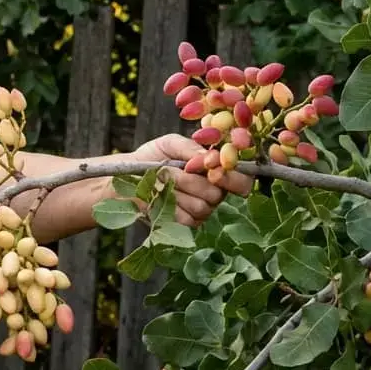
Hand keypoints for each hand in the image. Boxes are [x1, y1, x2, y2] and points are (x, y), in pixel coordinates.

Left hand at [132, 133, 253, 226]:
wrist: (128, 175)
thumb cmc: (153, 157)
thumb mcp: (170, 144)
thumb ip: (190, 148)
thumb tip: (210, 158)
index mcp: (216, 173)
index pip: (242, 180)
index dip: (230, 178)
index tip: (211, 171)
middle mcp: (213, 193)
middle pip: (217, 194)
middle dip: (192, 181)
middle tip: (173, 170)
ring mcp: (201, 211)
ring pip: (201, 207)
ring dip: (177, 191)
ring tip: (161, 181)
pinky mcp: (186, 225)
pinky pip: (187, 220)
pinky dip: (170, 206)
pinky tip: (159, 197)